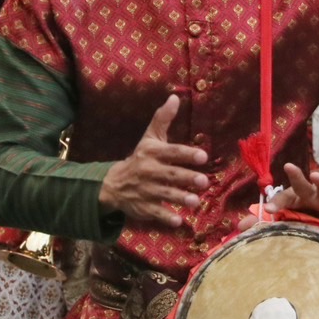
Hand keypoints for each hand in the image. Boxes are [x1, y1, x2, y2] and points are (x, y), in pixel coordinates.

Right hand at [98, 96, 208, 227]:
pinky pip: (156, 213)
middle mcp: (149, 171)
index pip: (172, 152)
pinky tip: (179, 221)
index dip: (187, 154)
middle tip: (204, 181)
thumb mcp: (149, 137)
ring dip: (180, 198)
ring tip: (196, 201)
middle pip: (170, 175)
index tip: (203, 156)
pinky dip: (166, 218)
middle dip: (187, 178)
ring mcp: (146, 191)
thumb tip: (175, 97)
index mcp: (152, 153)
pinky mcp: (144, 207)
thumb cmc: (140, 157)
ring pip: (165, 194)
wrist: (114, 183)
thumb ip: (163, 119)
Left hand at [245, 162, 318, 228]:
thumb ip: (263, 221)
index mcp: (294, 198)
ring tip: (317, 175)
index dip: (275, 203)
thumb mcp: (286, 216)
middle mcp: (309, 195)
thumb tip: (240, 227)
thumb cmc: (304, 213)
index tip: (268, 210)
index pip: (282, 199)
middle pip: (301, 184)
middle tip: (289, 166)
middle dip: (296, 176)